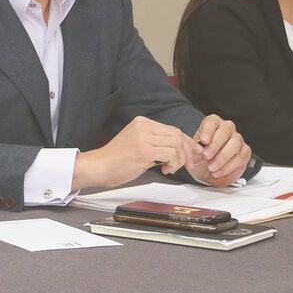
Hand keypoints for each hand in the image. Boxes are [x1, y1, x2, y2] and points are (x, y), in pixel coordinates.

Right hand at [73, 116, 202, 188]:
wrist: (100, 166)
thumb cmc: (117, 159)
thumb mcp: (137, 142)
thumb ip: (155, 141)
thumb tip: (179, 147)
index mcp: (142, 122)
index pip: (173, 129)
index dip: (186, 142)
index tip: (192, 153)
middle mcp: (143, 126)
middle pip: (177, 134)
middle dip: (187, 151)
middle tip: (188, 164)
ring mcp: (143, 137)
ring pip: (176, 144)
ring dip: (179, 159)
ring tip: (170, 168)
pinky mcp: (144, 150)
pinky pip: (171, 154)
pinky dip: (173, 164)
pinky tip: (165, 170)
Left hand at [187, 115, 250, 186]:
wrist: (208, 171)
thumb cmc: (200, 157)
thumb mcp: (192, 152)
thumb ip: (193, 148)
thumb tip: (196, 147)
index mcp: (212, 123)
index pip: (212, 122)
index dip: (208, 131)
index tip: (203, 141)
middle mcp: (227, 128)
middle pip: (225, 131)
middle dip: (215, 145)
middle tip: (206, 157)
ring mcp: (238, 139)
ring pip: (235, 144)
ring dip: (222, 158)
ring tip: (211, 168)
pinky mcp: (245, 152)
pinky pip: (240, 158)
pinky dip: (228, 167)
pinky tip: (218, 172)